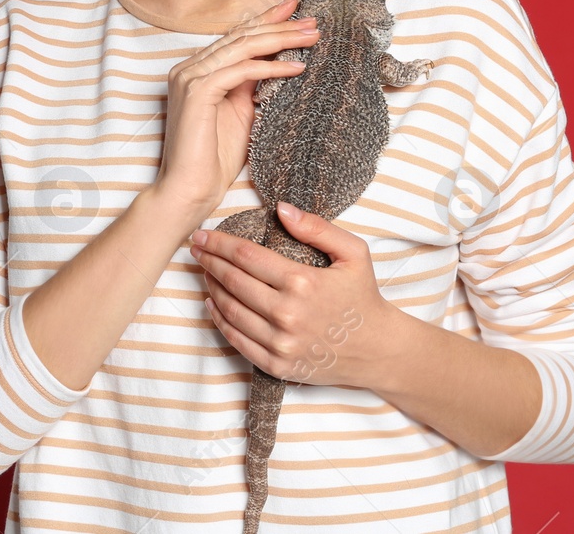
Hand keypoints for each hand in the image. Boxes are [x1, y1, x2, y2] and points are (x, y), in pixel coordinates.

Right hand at [151, 0, 318, 228]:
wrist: (190, 190)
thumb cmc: (215, 158)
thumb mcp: (242, 112)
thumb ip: (253, 85)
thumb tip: (279, 62)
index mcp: (198, 70)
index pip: (237, 37)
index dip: (267, 20)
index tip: (296, 10)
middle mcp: (190, 67)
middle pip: (242, 36)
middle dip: (280, 25)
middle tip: (312, 20)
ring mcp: (190, 76)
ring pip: (243, 46)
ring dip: (281, 39)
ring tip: (312, 36)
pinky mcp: (197, 90)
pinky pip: (241, 70)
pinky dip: (271, 67)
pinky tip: (296, 67)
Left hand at [190, 201, 395, 388]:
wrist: (377, 349)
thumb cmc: (363, 297)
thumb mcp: (353, 252)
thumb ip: (317, 228)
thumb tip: (281, 208)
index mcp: (302, 282)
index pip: (247, 257)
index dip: (220, 243)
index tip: (203, 234)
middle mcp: (286, 314)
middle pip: (233, 281)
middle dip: (209, 261)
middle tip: (196, 248)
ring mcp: (280, 343)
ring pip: (230, 310)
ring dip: (212, 288)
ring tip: (205, 272)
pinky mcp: (276, 365)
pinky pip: (237, 340)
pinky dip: (219, 320)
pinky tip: (212, 304)